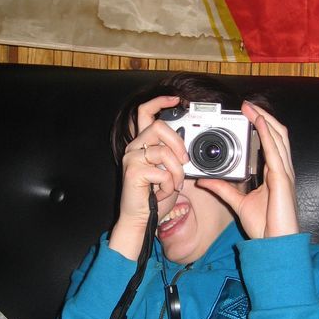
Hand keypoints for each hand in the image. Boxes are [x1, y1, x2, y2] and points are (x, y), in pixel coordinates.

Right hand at [108, 95, 188, 259]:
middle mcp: (134, 147)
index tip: (177, 99)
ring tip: (174, 184)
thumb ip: (173, 156)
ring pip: (164, 152)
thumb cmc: (154, 197)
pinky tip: (163, 192)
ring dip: (176, 171)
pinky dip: (169, 185)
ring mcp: (131, 158)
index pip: (145, 113)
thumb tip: (187, 149)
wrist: (140, 219)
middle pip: (158, 126)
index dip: (160, 102)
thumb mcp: (169, 171)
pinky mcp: (133, 171)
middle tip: (184, 160)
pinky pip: (162, 172)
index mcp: (142, 143)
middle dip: (178, 142)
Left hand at [197, 101, 298, 239]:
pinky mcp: (282, 179)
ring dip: (265, 119)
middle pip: (277, 134)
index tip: (247, 115)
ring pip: (278, 137)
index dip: (262, 126)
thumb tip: (206, 180)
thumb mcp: (238, 203)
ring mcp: (284, 173)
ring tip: (251, 107)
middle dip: (263, 117)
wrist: (276, 243)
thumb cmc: (265, 226)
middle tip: (247, 105)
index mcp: (275, 174)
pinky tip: (260, 123)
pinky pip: (275, 151)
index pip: (271, 142)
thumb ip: (223, 189)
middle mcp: (282, 170)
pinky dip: (268, 134)